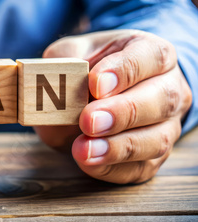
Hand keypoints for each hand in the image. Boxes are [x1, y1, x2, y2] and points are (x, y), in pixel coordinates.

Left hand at [34, 30, 191, 183]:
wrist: (97, 95)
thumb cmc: (87, 68)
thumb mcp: (72, 54)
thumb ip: (63, 64)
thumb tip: (52, 89)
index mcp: (152, 54)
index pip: (150, 56)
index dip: (124, 71)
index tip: (96, 83)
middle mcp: (169, 88)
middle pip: (161, 100)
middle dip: (122, 113)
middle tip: (88, 120)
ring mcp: (166, 125)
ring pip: (156, 140)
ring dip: (118, 148)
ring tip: (84, 150)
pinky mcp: (153, 156)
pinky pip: (140, 168)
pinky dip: (112, 168)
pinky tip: (88, 162)